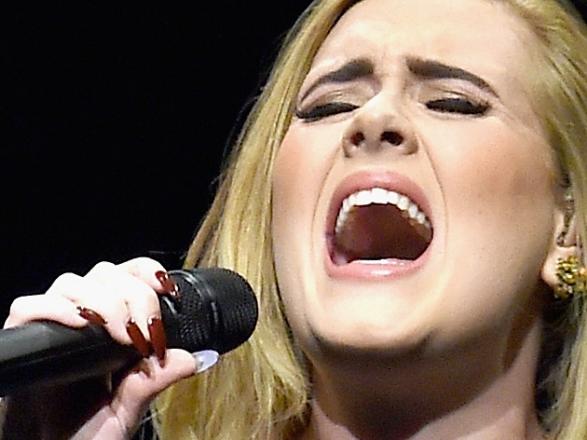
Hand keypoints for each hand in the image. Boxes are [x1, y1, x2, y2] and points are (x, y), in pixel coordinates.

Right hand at [1, 257, 206, 438]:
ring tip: (120, 335)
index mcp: (113, 323)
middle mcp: (83, 317)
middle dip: (133, 295)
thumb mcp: (130, 407)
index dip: (148, 273)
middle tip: (143, 333)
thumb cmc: (86, 432)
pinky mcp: (23, 339)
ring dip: (102, 301)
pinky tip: (77, 324)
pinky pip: (28, 307)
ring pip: (72, 283)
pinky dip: (54, 308)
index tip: (168, 291)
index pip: (129, 275)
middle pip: (106, 274)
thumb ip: (156, 380)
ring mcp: (53, 326)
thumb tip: (197, 358)